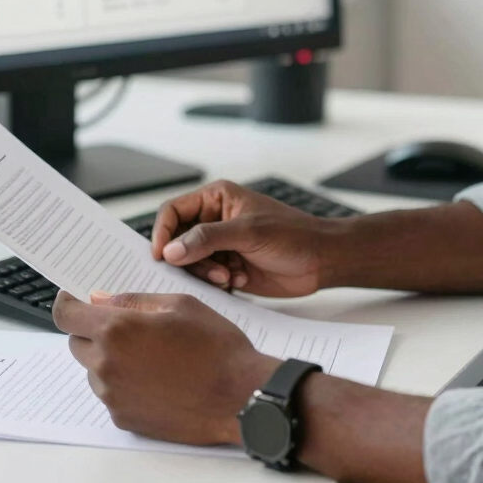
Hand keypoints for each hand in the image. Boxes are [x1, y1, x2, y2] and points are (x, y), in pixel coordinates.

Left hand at [53, 290, 277, 445]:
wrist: (238, 395)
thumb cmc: (215, 346)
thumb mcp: (179, 304)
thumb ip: (134, 301)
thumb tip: (100, 300)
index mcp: (117, 330)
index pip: (66, 315)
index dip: (67, 303)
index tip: (72, 298)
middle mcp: (107, 365)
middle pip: (77, 343)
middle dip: (94, 330)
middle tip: (128, 325)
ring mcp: (113, 396)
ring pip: (94, 369)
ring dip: (110, 357)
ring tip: (152, 353)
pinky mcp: (124, 419)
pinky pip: (111, 393)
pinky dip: (124, 382)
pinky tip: (158, 376)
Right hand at [150, 180, 341, 296]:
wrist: (321, 261)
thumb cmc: (293, 235)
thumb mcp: (248, 232)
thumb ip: (207, 239)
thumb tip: (169, 250)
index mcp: (216, 198)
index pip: (173, 211)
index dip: (162, 232)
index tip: (161, 256)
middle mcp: (215, 220)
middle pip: (177, 240)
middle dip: (189, 259)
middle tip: (212, 271)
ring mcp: (221, 245)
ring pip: (189, 263)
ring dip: (206, 274)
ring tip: (229, 277)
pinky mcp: (228, 267)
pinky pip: (205, 278)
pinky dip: (216, 284)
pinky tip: (238, 281)